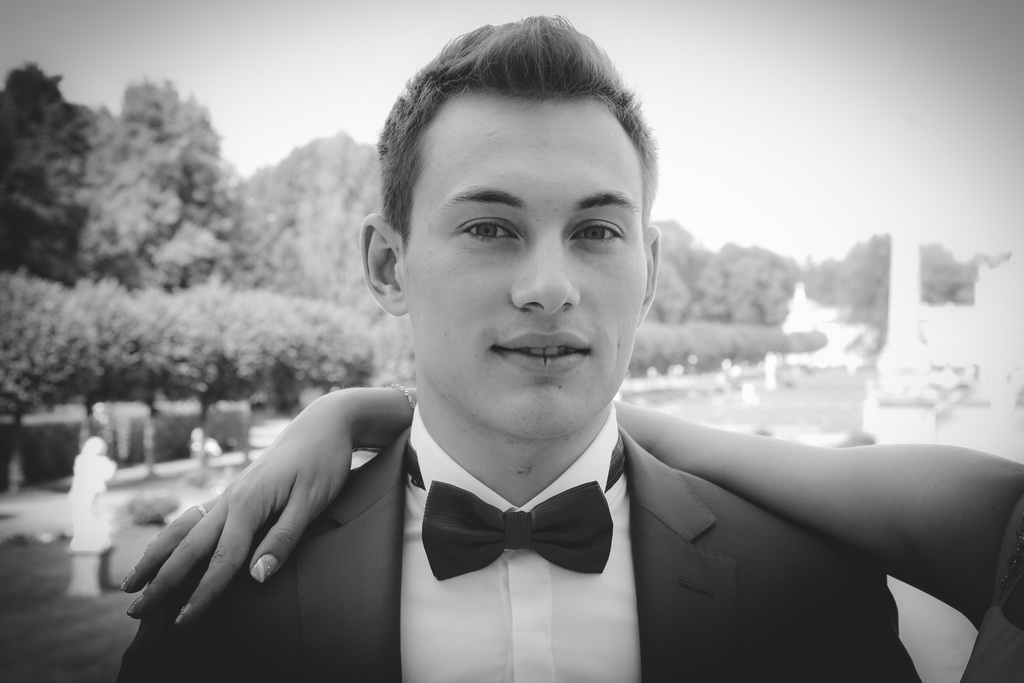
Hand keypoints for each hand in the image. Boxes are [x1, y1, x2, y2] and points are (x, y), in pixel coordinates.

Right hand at [120, 387, 414, 625]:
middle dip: (162, 581)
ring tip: (131, 583)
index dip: (204, 593)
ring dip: (156, 558)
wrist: (323, 424)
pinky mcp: (235, 493)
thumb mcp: (313, 501)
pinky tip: (164, 550)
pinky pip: (194, 520)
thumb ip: (283, 538)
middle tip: (134, 613)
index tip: (184, 621)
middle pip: (189, 547)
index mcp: (248, 503)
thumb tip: (256, 577)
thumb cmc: (323, 462)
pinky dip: (172, 539)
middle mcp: (230, 499)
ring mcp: (229, 495)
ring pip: (182, 530)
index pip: (223, 559)